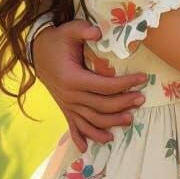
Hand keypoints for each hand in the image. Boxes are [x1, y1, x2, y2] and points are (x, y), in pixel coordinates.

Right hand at [32, 20, 147, 151]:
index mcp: (73, 78)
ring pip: (90, 120)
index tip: (142, 78)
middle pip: (101, 106)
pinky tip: (88, 148)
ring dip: (109, 123)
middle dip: (123, 104)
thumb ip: (83, 30)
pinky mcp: (64, 107)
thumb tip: (98, 33)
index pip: (104, 86)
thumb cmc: (58, 40)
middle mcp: (70, 95)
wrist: (37, 51)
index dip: (125, 84)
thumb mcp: (70, 30)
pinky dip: (81, 137)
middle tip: (141, 99)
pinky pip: (73, 126)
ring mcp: (66, 104)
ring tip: (129, 121)